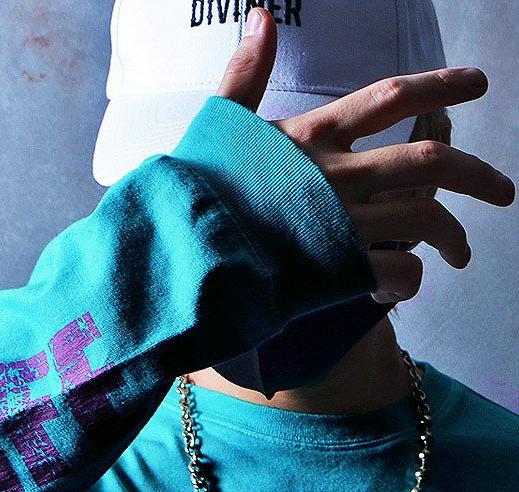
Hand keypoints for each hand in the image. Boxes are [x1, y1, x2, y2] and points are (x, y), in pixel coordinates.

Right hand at [217, 7, 515, 303]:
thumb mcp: (219, 124)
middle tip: (504, 192)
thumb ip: (245, 74)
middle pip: (429, 165)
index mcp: (312, 135)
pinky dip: (409, 279)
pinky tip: (404, 285)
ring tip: (462, 252)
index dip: (439, 86)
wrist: (183, 253)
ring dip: (454, 236)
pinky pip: (398, 272)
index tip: (477, 84)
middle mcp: (336, 175)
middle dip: (478, 176)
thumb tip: (262, 15)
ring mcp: (341, 223)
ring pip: (425, 220)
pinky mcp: (337, 270)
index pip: (389, 98)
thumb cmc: (195, 192)